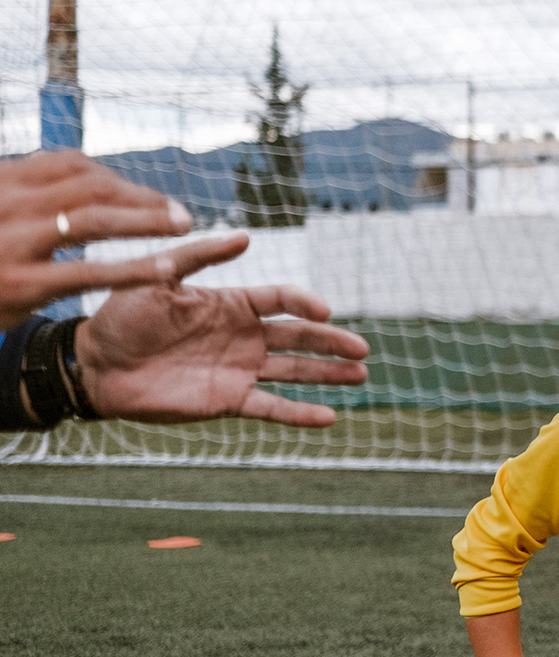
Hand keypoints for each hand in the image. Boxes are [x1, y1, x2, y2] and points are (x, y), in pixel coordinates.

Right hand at [0, 151, 196, 329]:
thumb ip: (22, 191)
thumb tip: (62, 167)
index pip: (69, 165)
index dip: (116, 178)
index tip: (146, 196)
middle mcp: (5, 205)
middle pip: (90, 187)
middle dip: (142, 198)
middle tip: (181, 214)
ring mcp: (12, 244)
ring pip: (94, 219)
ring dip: (147, 220)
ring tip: (184, 228)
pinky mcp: (22, 285)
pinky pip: (91, 272)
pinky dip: (136, 267)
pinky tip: (169, 269)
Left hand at [73, 234, 369, 425]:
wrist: (96, 365)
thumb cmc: (122, 316)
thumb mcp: (158, 277)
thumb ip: (200, 257)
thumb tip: (247, 238)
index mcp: (232, 304)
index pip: (281, 300)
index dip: (305, 304)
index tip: (323, 312)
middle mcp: (244, 336)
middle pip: (300, 337)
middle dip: (332, 343)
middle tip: (363, 349)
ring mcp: (240, 370)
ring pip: (295, 372)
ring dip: (328, 375)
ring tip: (360, 376)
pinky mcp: (228, 400)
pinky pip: (271, 407)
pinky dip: (299, 415)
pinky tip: (329, 418)